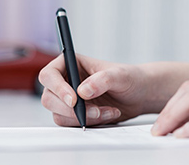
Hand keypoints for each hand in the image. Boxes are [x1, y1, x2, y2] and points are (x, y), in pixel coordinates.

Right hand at [38, 54, 158, 125]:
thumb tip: (82, 91)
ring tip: (106, 111)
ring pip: (59, 114)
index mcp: (70, 63)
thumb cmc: (130, 78)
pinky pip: (71, 124)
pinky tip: (106, 114)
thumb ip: (101, 80)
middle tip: (94, 111)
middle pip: (49, 98)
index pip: (49, 75)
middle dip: (70, 109)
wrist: (139, 94)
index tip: (74, 100)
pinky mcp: (74, 114)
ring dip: (83, 117)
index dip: (57, 88)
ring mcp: (68, 99)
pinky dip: (89, 123)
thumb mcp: (120, 75)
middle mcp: (65, 81)